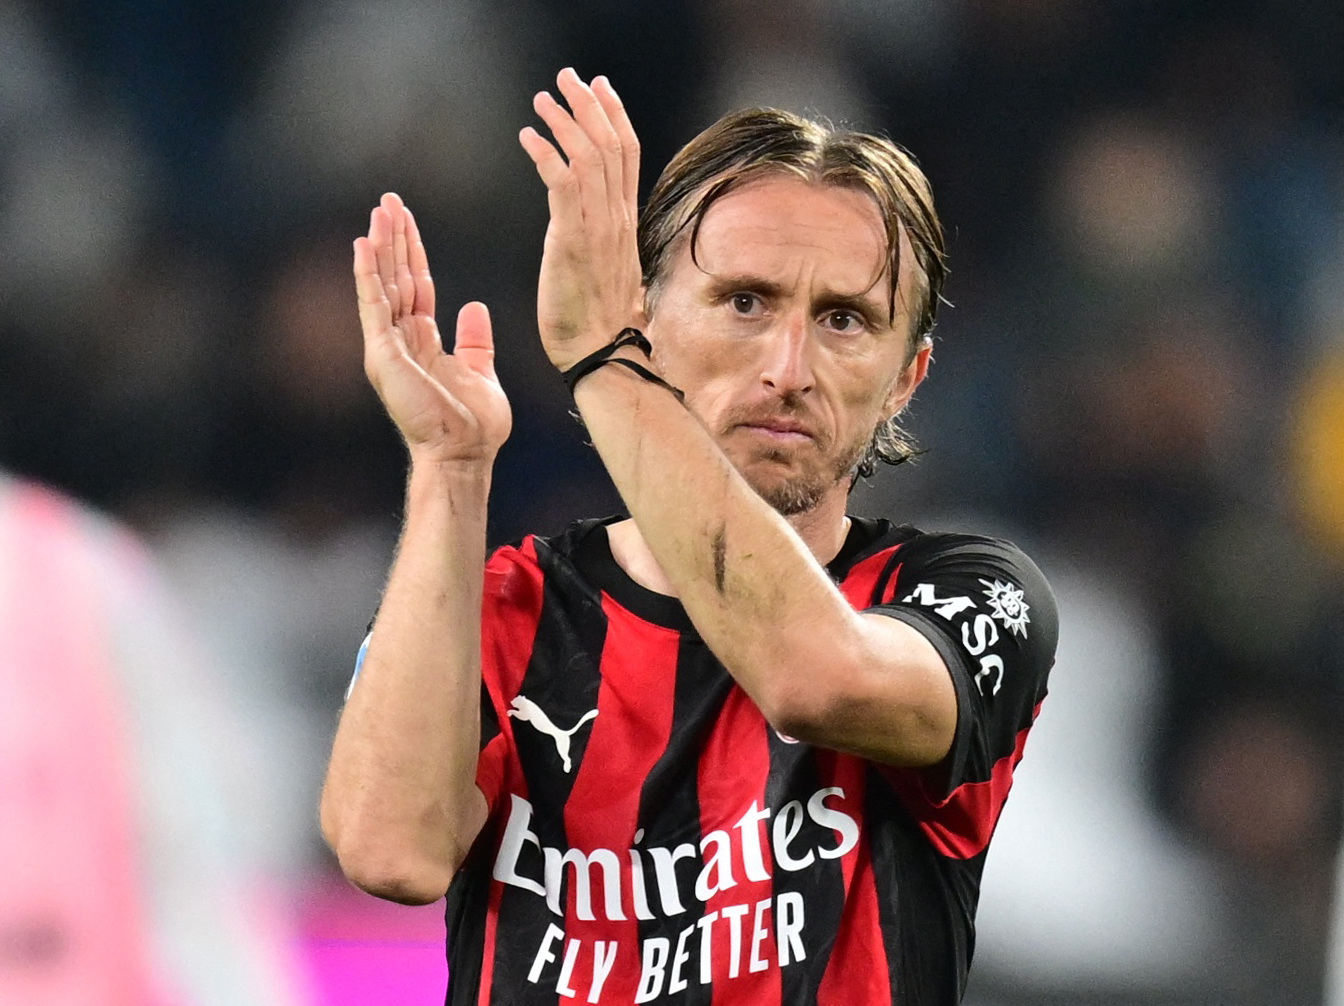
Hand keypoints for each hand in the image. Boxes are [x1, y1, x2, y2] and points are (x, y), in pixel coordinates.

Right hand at [354, 193, 511, 465]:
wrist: (465, 454)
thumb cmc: (473, 425)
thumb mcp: (481, 370)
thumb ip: (475, 339)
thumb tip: (475, 307)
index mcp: (423, 341)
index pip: (417, 285)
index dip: (413, 251)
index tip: (408, 219)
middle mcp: (400, 340)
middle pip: (396, 277)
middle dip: (393, 238)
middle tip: (389, 199)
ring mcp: (389, 347)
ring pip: (383, 284)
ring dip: (380, 246)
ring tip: (379, 211)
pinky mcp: (383, 355)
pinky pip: (373, 306)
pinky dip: (367, 275)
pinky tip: (363, 245)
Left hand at [519, 69, 644, 370]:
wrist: (600, 353)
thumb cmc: (597, 322)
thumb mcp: (606, 270)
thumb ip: (602, 239)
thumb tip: (594, 228)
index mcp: (624, 222)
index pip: (626, 155)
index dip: (613, 116)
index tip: (599, 88)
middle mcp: (615, 218)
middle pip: (611, 144)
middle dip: (589, 104)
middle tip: (568, 77)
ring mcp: (597, 228)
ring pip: (589, 156)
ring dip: (564, 121)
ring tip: (542, 98)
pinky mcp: (571, 240)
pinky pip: (562, 184)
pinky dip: (545, 154)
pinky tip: (527, 137)